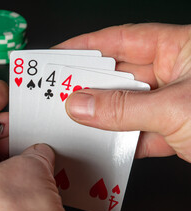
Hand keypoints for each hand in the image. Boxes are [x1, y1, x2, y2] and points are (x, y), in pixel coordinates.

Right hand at [54, 23, 190, 161]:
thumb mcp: (175, 107)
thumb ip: (125, 108)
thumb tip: (82, 105)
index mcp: (182, 50)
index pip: (122, 40)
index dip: (87, 47)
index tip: (59, 55)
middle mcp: (177, 74)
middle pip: (121, 76)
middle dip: (89, 86)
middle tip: (60, 93)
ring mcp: (176, 104)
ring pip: (128, 108)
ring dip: (103, 118)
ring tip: (76, 120)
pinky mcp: (178, 133)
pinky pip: (140, 134)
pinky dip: (122, 142)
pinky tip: (103, 144)